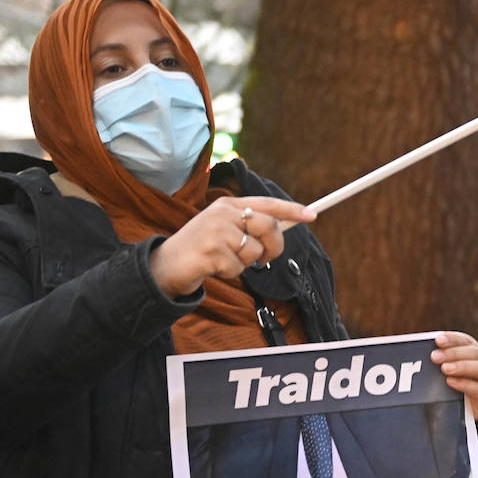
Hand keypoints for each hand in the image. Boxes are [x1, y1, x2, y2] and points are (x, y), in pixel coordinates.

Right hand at [148, 196, 316, 297]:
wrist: (165, 265)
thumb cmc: (201, 249)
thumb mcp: (224, 230)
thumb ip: (250, 227)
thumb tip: (283, 227)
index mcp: (227, 204)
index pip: (266, 203)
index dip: (291, 209)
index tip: (311, 215)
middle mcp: (222, 213)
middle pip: (268, 227)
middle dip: (274, 247)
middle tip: (267, 259)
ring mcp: (216, 231)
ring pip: (255, 251)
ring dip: (246, 263)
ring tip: (225, 260)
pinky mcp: (211, 251)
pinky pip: (239, 268)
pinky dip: (231, 274)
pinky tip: (214, 268)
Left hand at [432, 331, 477, 418]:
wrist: (461, 414)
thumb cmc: (451, 388)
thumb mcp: (445, 372)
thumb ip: (439, 360)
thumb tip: (423, 349)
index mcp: (476, 353)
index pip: (466, 341)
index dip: (453, 339)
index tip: (438, 340)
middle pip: (475, 353)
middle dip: (454, 353)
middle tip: (435, 357)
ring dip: (463, 366)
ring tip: (444, 369)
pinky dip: (466, 384)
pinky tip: (451, 382)